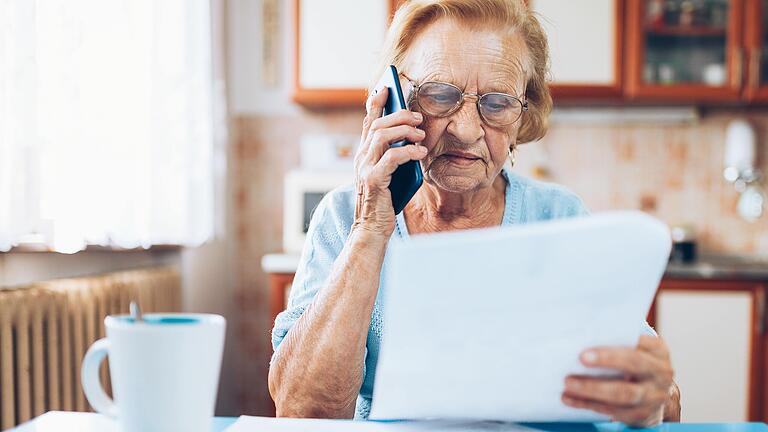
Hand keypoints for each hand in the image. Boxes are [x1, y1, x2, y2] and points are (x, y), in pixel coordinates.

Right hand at [353, 87, 426, 236]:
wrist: (371, 229)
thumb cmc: (384, 202)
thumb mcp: (391, 173)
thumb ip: (396, 156)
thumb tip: (413, 137)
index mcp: (364, 154)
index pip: (368, 122)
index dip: (376, 102)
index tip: (387, 87)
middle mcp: (361, 158)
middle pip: (377, 124)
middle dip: (399, 114)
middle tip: (418, 117)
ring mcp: (365, 168)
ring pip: (382, 135)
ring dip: (405, 130)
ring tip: (421, 134)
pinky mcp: (374, 181)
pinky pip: (392, 157)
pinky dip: (409, 151)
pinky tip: (422, 152)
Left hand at [562, 335, 675, 426]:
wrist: (656, 395)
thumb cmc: (636, 363)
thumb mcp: (636, 349)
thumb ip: (617, 340)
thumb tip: (580, 333)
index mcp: (658, 350)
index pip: (638, 343)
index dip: (614, 345)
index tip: (588, 347)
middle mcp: (660, 372)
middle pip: (633, 365)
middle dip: (606, 361)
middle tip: (579, 359)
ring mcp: (653, 396)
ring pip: (623, 393)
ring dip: (592, 388)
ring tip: (568, 382)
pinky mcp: (642, 414)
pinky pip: (613, 410)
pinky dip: (588, 404)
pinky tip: (570, 398)